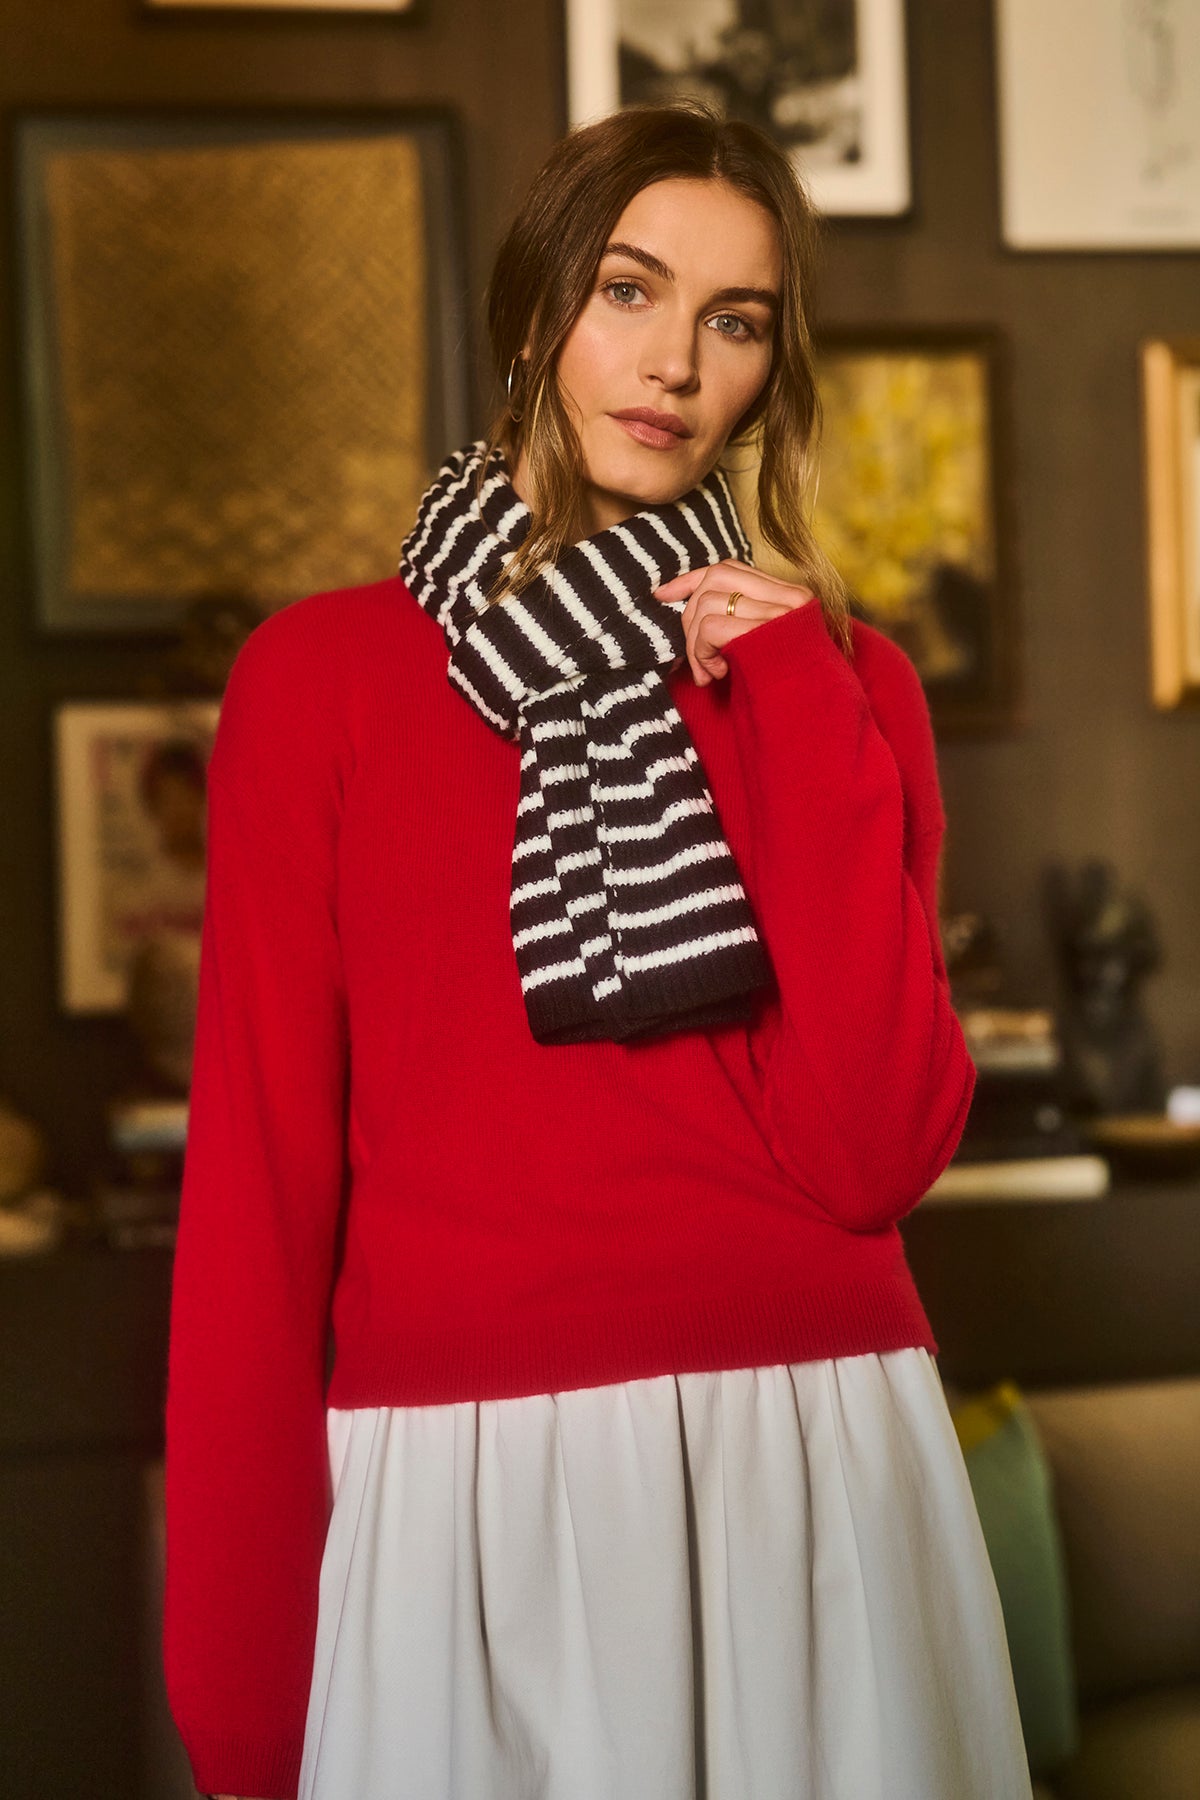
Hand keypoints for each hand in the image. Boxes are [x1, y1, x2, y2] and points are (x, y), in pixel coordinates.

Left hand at [652, 559, 816, 686]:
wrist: (817, 717)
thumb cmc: (784, 690)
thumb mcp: (758, 647)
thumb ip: (736, 620)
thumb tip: (678, 600)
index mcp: (789, 594)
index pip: (729, 568)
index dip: (691, 579)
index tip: (663, 594)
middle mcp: (788, 596)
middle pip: (714, 578)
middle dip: (690, 618)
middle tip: (697, 661)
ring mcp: (779, 612)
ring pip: (707, 603)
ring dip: (695, 644)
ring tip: (708, 674)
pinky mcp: (765, 632)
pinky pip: (710, 626)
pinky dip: (701, 652)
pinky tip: (718, 675)